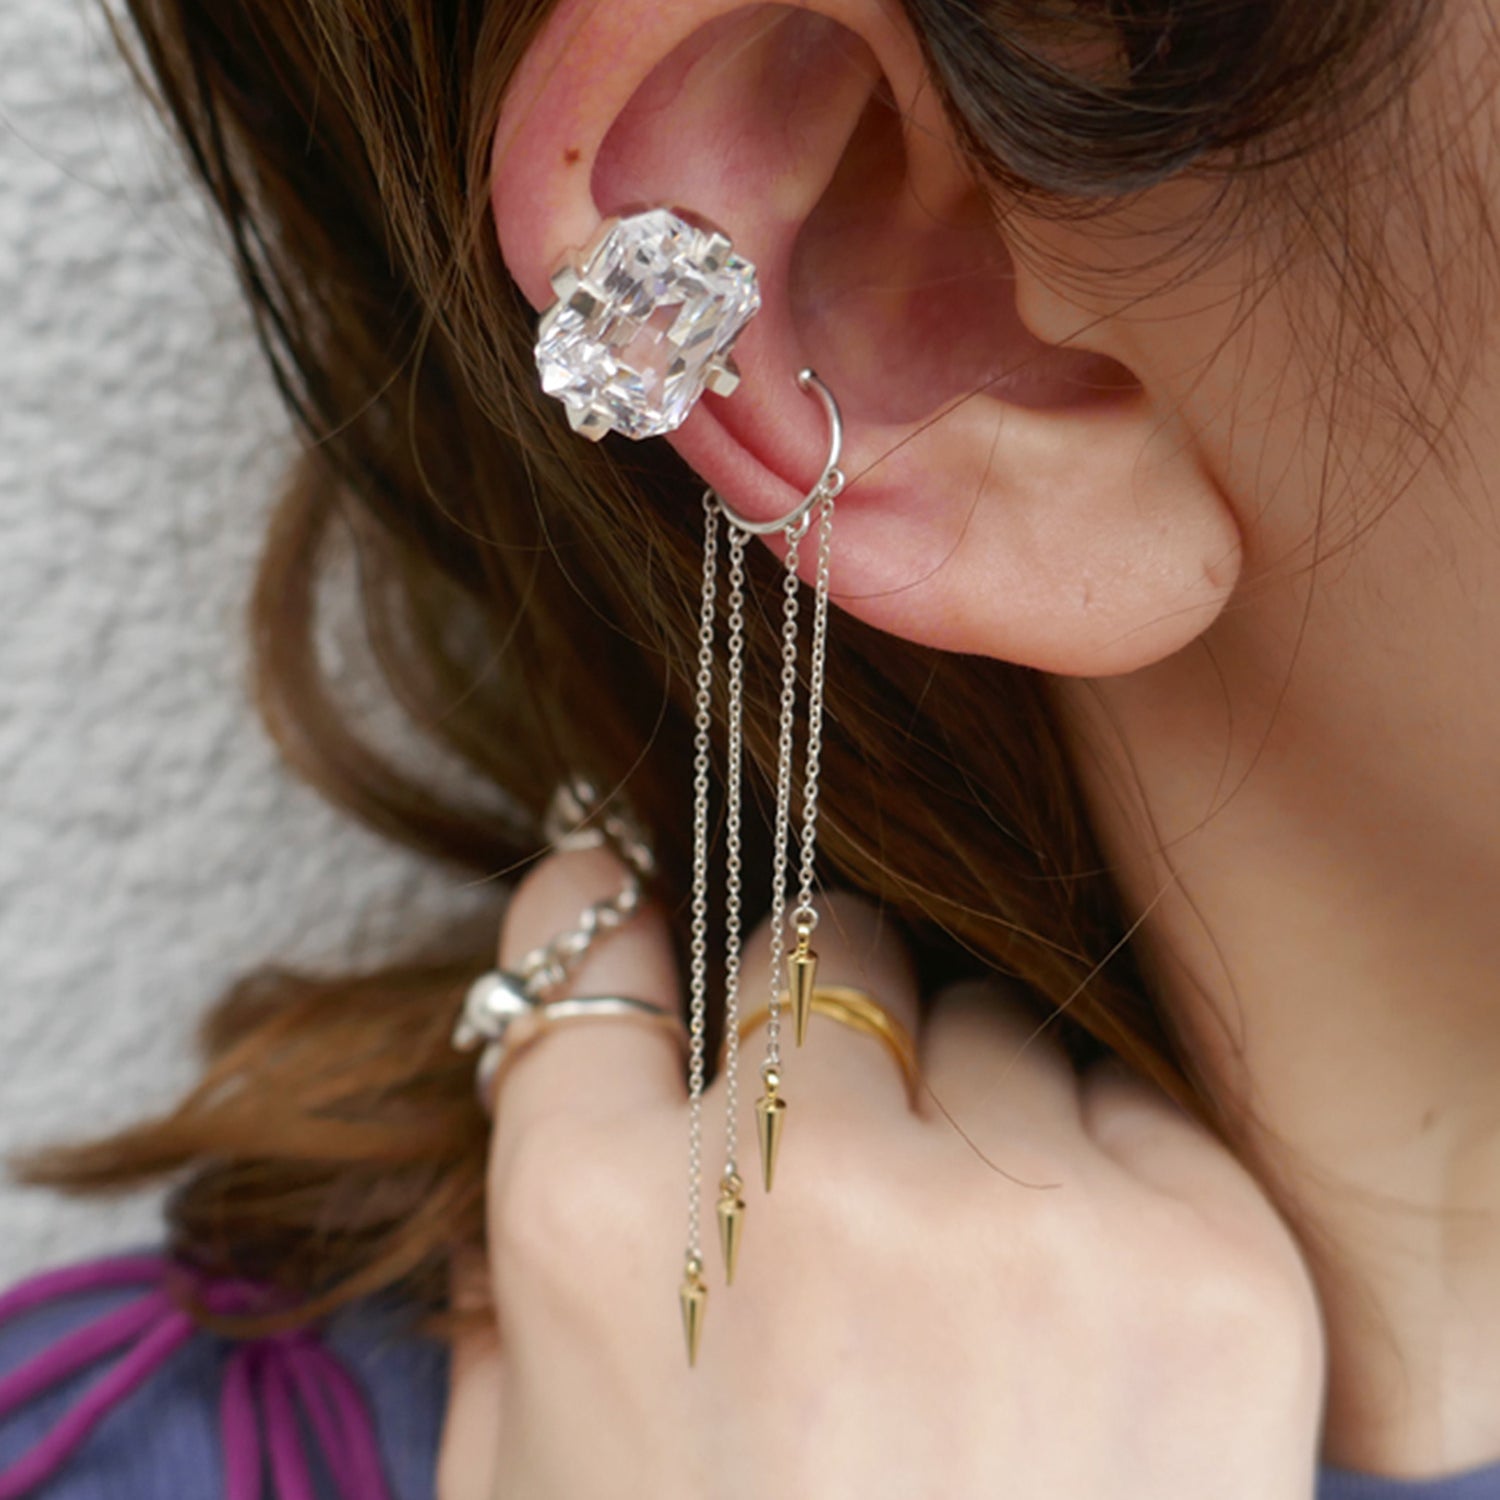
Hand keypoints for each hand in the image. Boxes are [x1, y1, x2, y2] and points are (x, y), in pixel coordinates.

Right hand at [438, 845, 1326, 1498]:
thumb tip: (553, 1068)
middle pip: (815, 945)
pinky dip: (1090, 1172)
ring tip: (965, 1274)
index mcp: (603, 1235)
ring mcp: (1017, 1217)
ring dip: (960, 1102)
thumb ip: (508, 1263)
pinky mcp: (1204, 1255)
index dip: (611, 917)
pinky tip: (1072, 1320)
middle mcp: (805, 1192)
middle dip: (812, 1018)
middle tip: (832, 1138)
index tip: (636, 898)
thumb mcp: (527, 1476)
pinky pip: (1123, 1101)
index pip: (591, 965)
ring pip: (982, 1012)